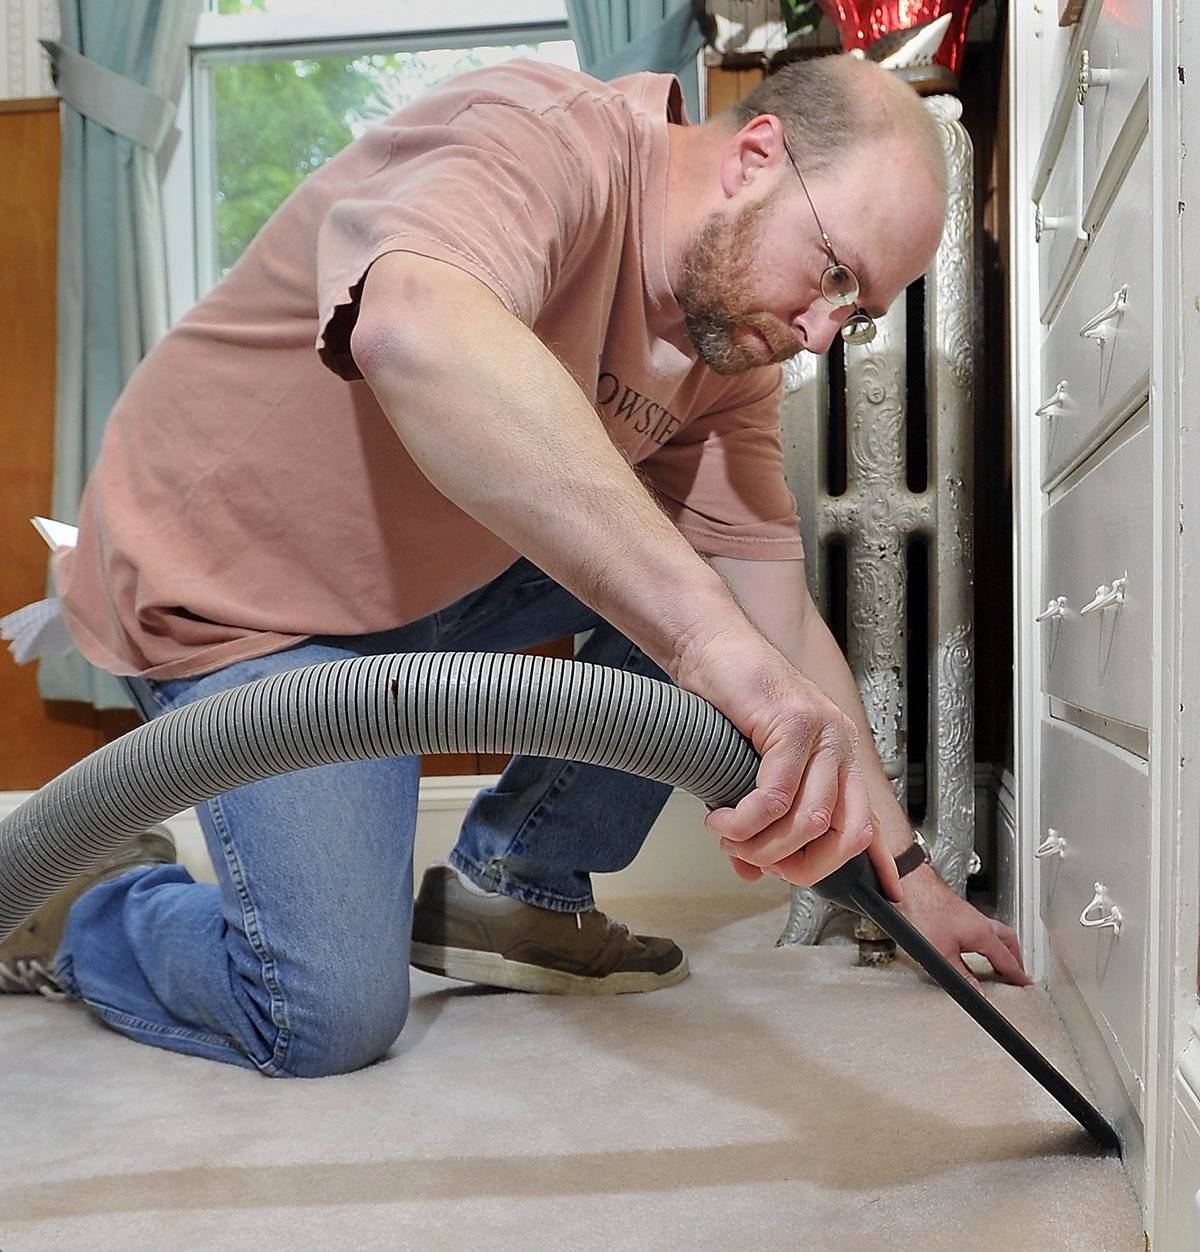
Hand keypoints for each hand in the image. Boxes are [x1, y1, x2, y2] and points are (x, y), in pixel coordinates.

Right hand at [679, 632, 889, 894]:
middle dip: (800, 867)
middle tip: (757, 861)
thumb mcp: (747, 768)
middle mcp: (842, 746)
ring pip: (809, 822)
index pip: (870, 822)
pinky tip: (721, 818)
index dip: (879, 865)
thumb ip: (758, 820)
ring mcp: (824, 733)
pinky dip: (743, 821)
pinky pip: (775, 797)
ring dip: (762, 845)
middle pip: (848, 836)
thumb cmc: (728, 701)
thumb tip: (751, 868)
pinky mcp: (795, 723)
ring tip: (729, 837)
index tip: (885, 898)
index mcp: (839, 758)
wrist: (708, 647)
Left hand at [896, 867, 1032, 990]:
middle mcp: (980, 921)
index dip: (1017, 974)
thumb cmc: (922, 912)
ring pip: (996, 931)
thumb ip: (961, 976)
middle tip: (1018, 971)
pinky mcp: (957, 910)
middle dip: (1016, 957)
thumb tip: (976, 993)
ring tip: (1001, 958)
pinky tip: (974, 942)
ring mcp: (969, 914)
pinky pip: (982, 926)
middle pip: (1008, 940)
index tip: (1026, 983)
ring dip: (1003, 946)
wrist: (907, 886)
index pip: (1006, 959)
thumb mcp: (941, 955)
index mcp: (982, 934)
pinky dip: (987, 937)